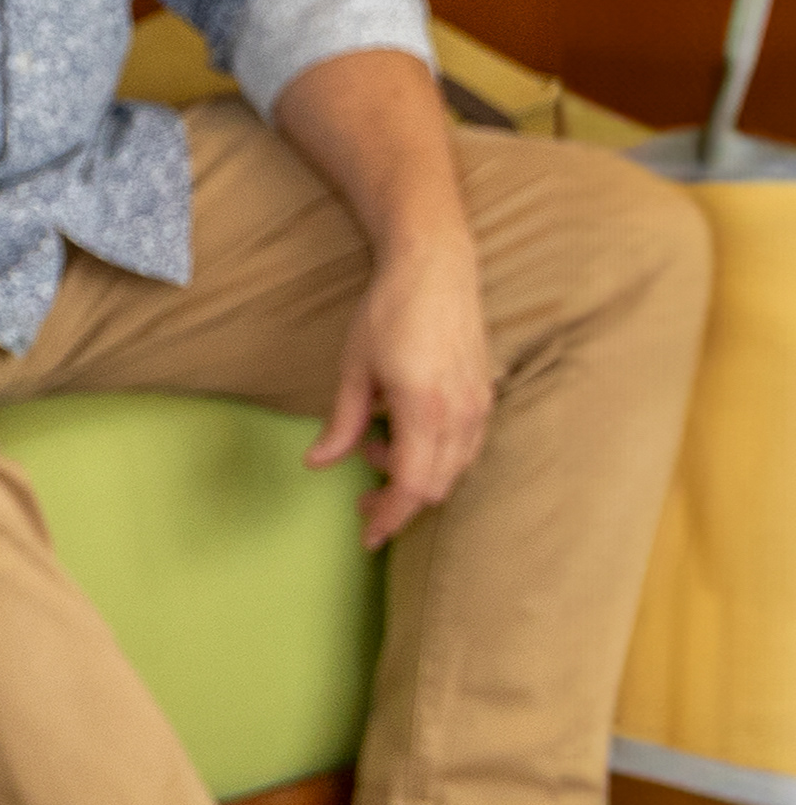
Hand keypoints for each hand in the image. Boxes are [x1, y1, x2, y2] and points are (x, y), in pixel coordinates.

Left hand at [311, 244, 494, 551]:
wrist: (435, 268)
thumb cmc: (389, 313)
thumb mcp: (353, 369)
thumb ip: (342, 423)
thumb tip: (318, 464)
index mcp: (425, 411)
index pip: (413, 487)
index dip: (390, 517)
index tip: (368, 537)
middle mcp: (461, 415)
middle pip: (436, 487)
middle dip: (399, 503)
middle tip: (362, 500)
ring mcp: (479, 406)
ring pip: (454, 469)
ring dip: (416, 476)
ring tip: (374, 448)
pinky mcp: (484, 396)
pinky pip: (464, 446)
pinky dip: (434, 455)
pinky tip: (401, 432)